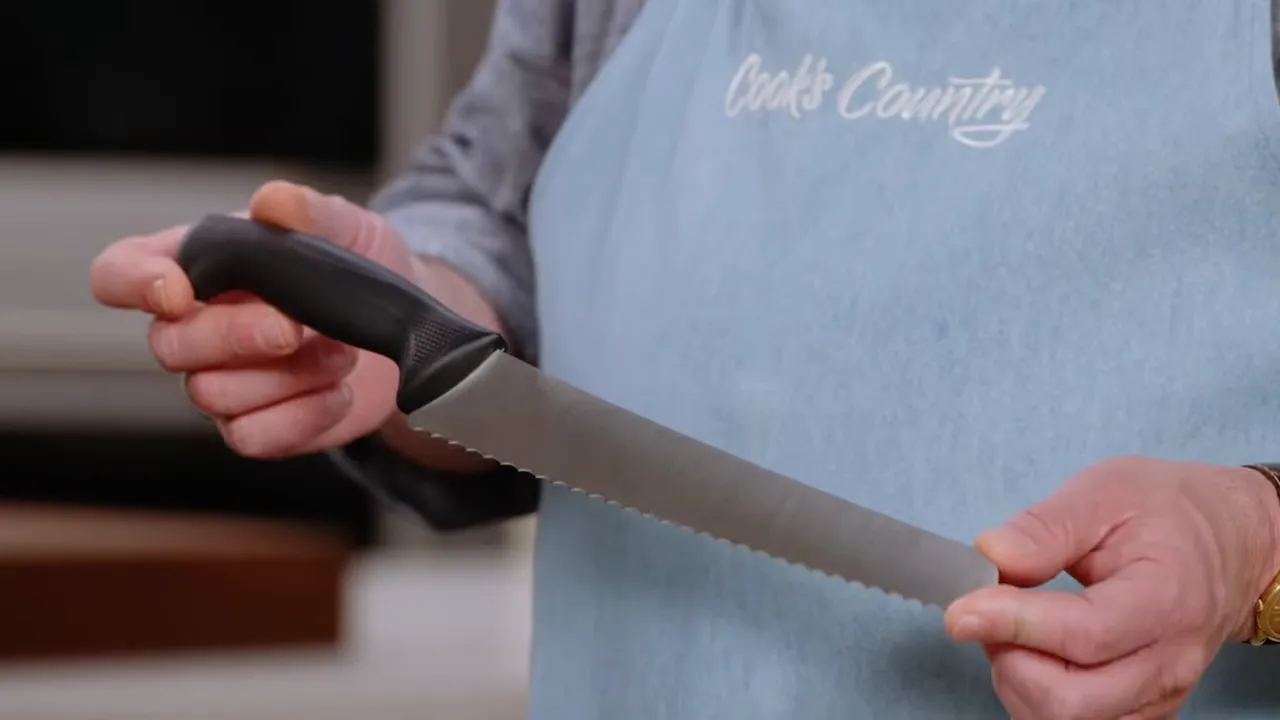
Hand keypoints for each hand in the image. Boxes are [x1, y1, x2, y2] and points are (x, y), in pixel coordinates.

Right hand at [90, 180, 500, 462]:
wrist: (406, 325)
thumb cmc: (360, 270)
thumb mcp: (346, 227)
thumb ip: (310, 212)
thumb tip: (274, 201)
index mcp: (198, 264)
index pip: (120, 272)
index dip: (133, 283)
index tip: (177, 290)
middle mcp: (197, 328)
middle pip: (169, 346)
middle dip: (234, 337)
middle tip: (294, 327)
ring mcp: (225, 382)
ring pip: (213, 396)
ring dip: (286, 375)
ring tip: (341, 350)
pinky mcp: (260, 426)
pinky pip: (253, 437)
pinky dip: (304, 415)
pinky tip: (340, 391)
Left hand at [944, 457, 1279, 719]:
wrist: (1229, 545)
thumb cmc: (1168, 514)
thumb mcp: (1106, 491)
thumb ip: (1045, 526)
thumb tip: (991, 554)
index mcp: (1166, 597)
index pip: (1084, 635)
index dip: (1013, 625)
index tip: (962, 610)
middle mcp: (1168, 660)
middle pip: (1071, 701)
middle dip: (1009, 658)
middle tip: (989, 610)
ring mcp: (1159, 693)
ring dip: (1017, 680)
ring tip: (1012, 625)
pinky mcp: (1143, 709)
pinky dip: (1034, 696)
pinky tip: (1030, 651)